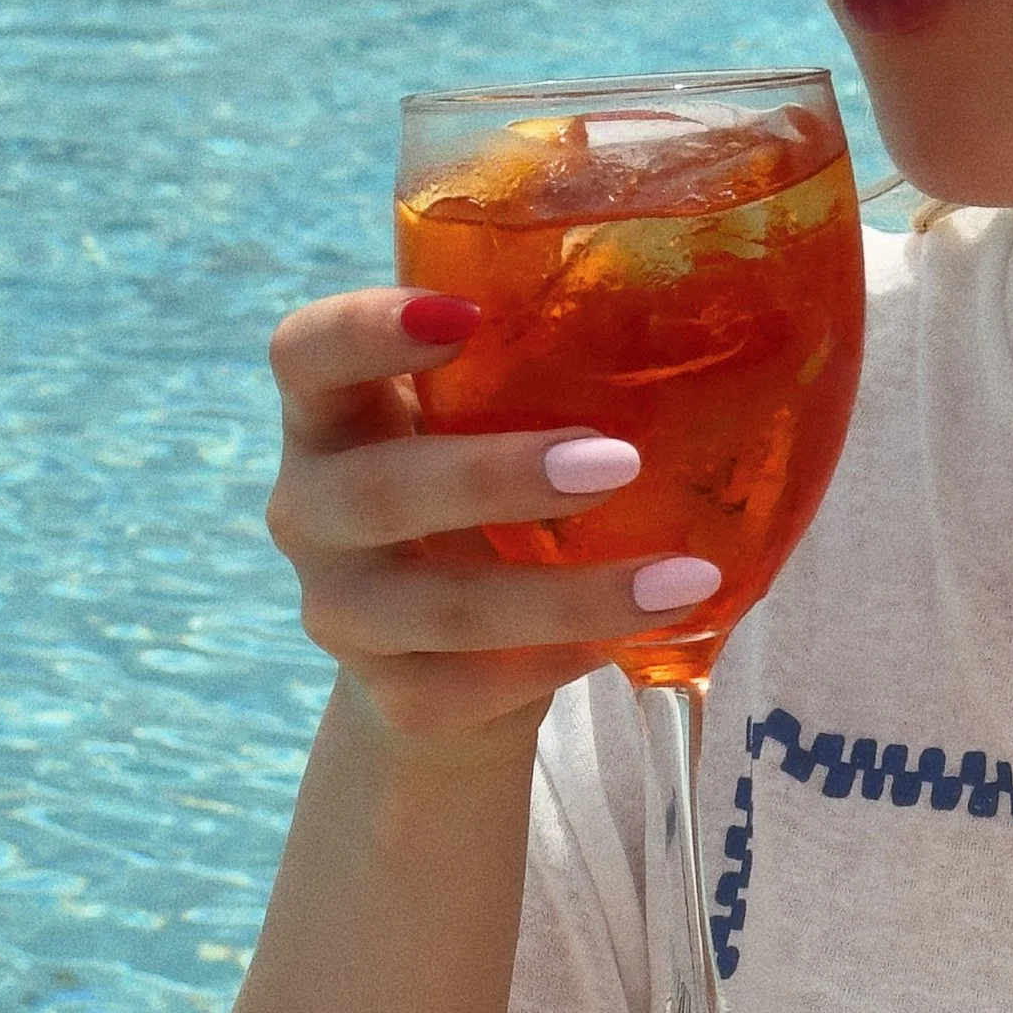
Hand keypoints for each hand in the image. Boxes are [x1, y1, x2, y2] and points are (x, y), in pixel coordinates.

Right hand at [264, 289, 715, 741]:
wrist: (451, 658)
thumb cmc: (480, 503)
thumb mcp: (482, 428)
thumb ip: (528, 380)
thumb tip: (707, 340)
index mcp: (328, 417)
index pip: (306, 354)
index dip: (369, 330)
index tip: (466, 316)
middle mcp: (308, 512)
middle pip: (380, 492)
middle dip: (499, 477)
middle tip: (618, 461)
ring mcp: (340, 613)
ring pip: (442, 609)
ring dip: (568, 597)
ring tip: (679, 580)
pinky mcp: (391, 696)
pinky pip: (474, 687)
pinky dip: (562, 663)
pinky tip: (634, 644)